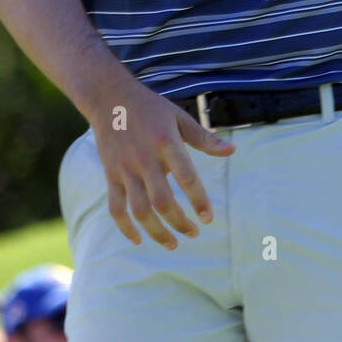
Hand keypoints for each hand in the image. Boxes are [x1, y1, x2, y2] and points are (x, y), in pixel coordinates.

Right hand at [86, 77, 235, 249]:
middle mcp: (145, 159)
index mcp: (166, 143)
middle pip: (162, 201)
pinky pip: (116, 208)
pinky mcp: (111, 175)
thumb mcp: (180, 118)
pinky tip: (139, 239)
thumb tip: (232, 151)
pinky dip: (125, 227)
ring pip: (139, 210)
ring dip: (156, 231)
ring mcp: (125, 169)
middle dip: (179, 222)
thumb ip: (205, 138)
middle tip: (193, 234)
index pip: (186, 177)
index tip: (208, 218)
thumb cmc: (151, 108)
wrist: (109, 98)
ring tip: (172, 244)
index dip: (198, 200)